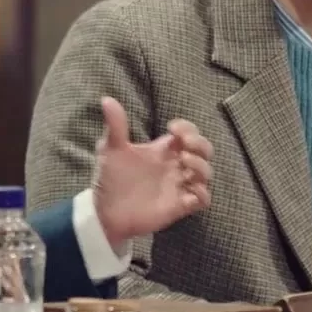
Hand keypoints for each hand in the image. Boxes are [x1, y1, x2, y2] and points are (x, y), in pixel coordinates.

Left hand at [91, 98, 212, 242]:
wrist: (104, 211)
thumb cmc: (110, 178)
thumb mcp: (110, 149)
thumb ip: (116, 126)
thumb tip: (106, 99)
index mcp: (162, 150)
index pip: (188, 133)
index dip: (188, 127)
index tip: (173, 128)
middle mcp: (174, 166)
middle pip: (203, 150)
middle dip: (201, 144)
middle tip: (185, 144)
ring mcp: (178, 186)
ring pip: (206, 173)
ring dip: (201, 165)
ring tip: (184, 162)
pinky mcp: (179, 206)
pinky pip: (203, 199)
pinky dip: (202, 192)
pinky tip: (189, 187)